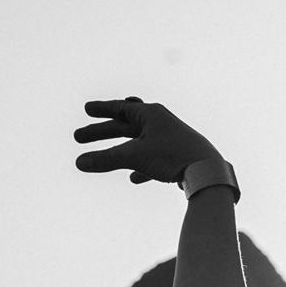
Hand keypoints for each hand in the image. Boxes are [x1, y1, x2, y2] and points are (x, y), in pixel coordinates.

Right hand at [73, 98, 220, 185]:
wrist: (207, 172)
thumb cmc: (172, 156)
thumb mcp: (135, 156)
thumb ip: (106, 160)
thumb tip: (79, 163)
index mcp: (151, 114)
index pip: (120, 108)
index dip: (101, 109)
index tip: (85, 109)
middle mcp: (160, 123)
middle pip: (124, 126)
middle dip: (101, 132)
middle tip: (78, 137)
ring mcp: (169, 141)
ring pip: (137, 144)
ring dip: (118, 151)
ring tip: (102, 158)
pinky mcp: (176, 158)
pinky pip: (153, 161)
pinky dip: (140, 167)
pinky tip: (134, 178)